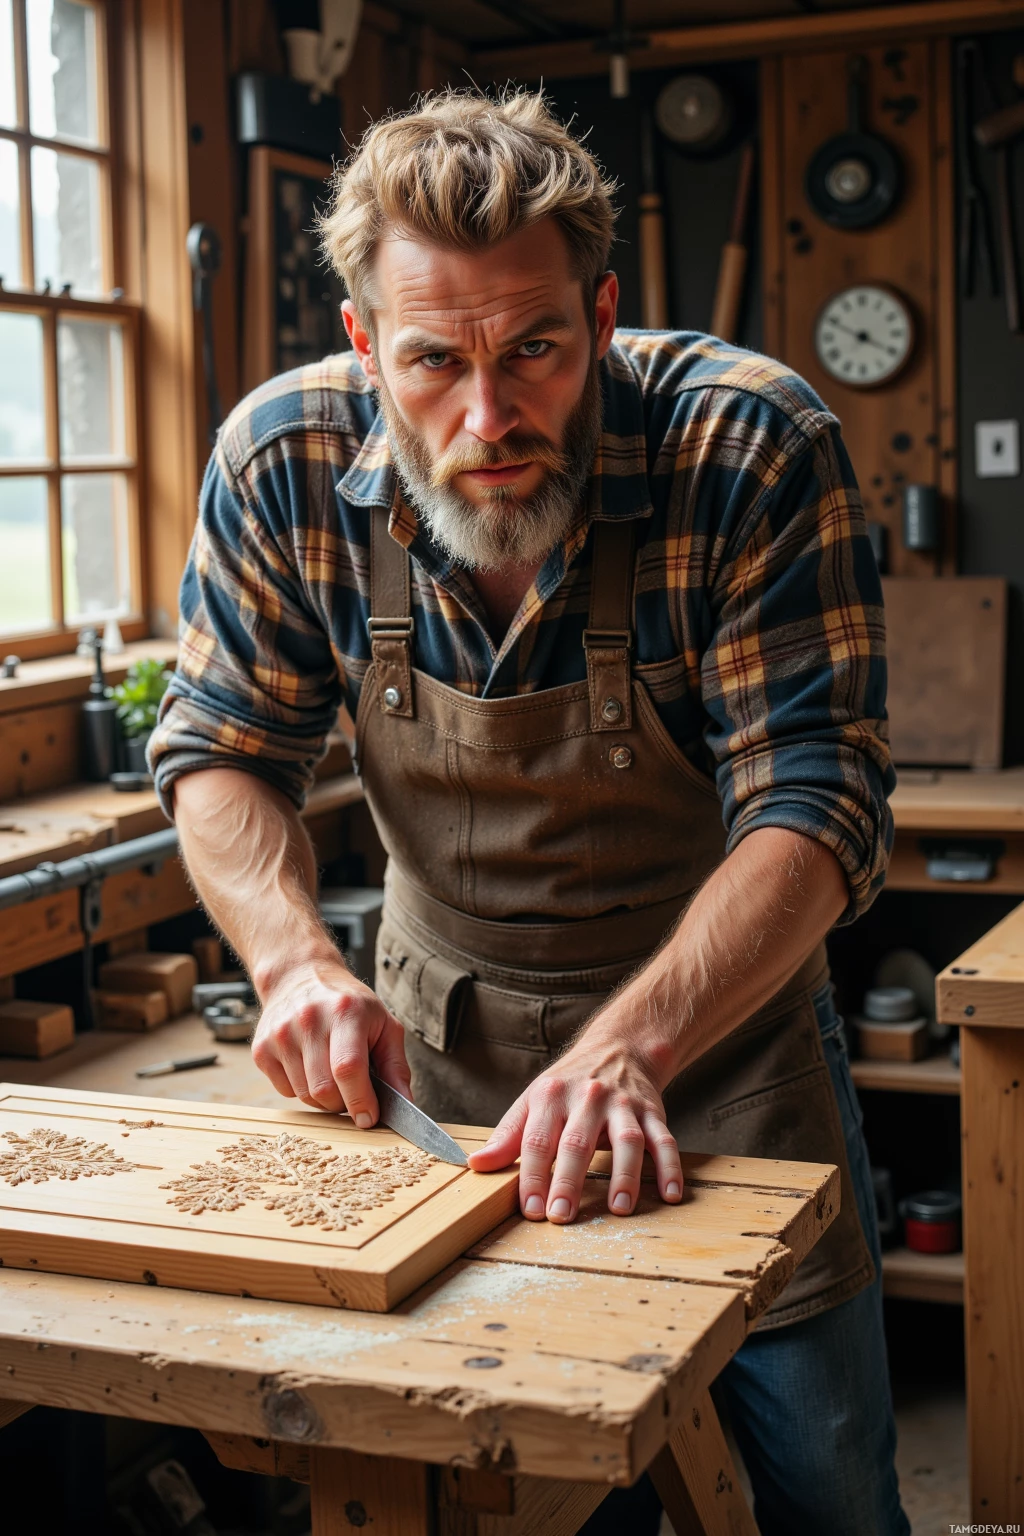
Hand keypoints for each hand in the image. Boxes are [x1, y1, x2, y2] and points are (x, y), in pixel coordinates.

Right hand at [251, 958, 410, 1122]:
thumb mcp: (384, 1024)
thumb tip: (405, 1104)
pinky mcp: (261, 1048)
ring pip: (304, 1095)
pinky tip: (309, 1067)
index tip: (369, 1118)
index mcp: (345, 1011)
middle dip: (343, 1104)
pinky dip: (301, 1090)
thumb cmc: (349, 1005)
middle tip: (353, 1093)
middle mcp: (308, 1019)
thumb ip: (396, 1066)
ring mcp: (280, 1034)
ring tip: (332, 1076)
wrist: (300, 977)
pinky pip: (285, 1092)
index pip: (348, 1068)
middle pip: (324, 1089)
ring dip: (323, 1099)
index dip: (360, 1100)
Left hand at [468, 1029, 682, 1222]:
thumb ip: (508, 1136)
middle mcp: (587, 1098)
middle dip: (568, 1181)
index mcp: (551, 1097)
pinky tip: (670, 1194)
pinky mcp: (653, 1112)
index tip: (531, 1209)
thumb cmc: (568, 1085)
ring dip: (624, 1176)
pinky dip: (670, 1167)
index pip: (537, 1140)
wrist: (619, 1048)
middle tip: (561, 1216)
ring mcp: (623, 1105)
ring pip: (627, 1140)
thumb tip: (476, 1165)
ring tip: (619, 1208)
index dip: (531, 1176)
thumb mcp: (533, 1101)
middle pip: (576, 1142)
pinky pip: (665, 1140)